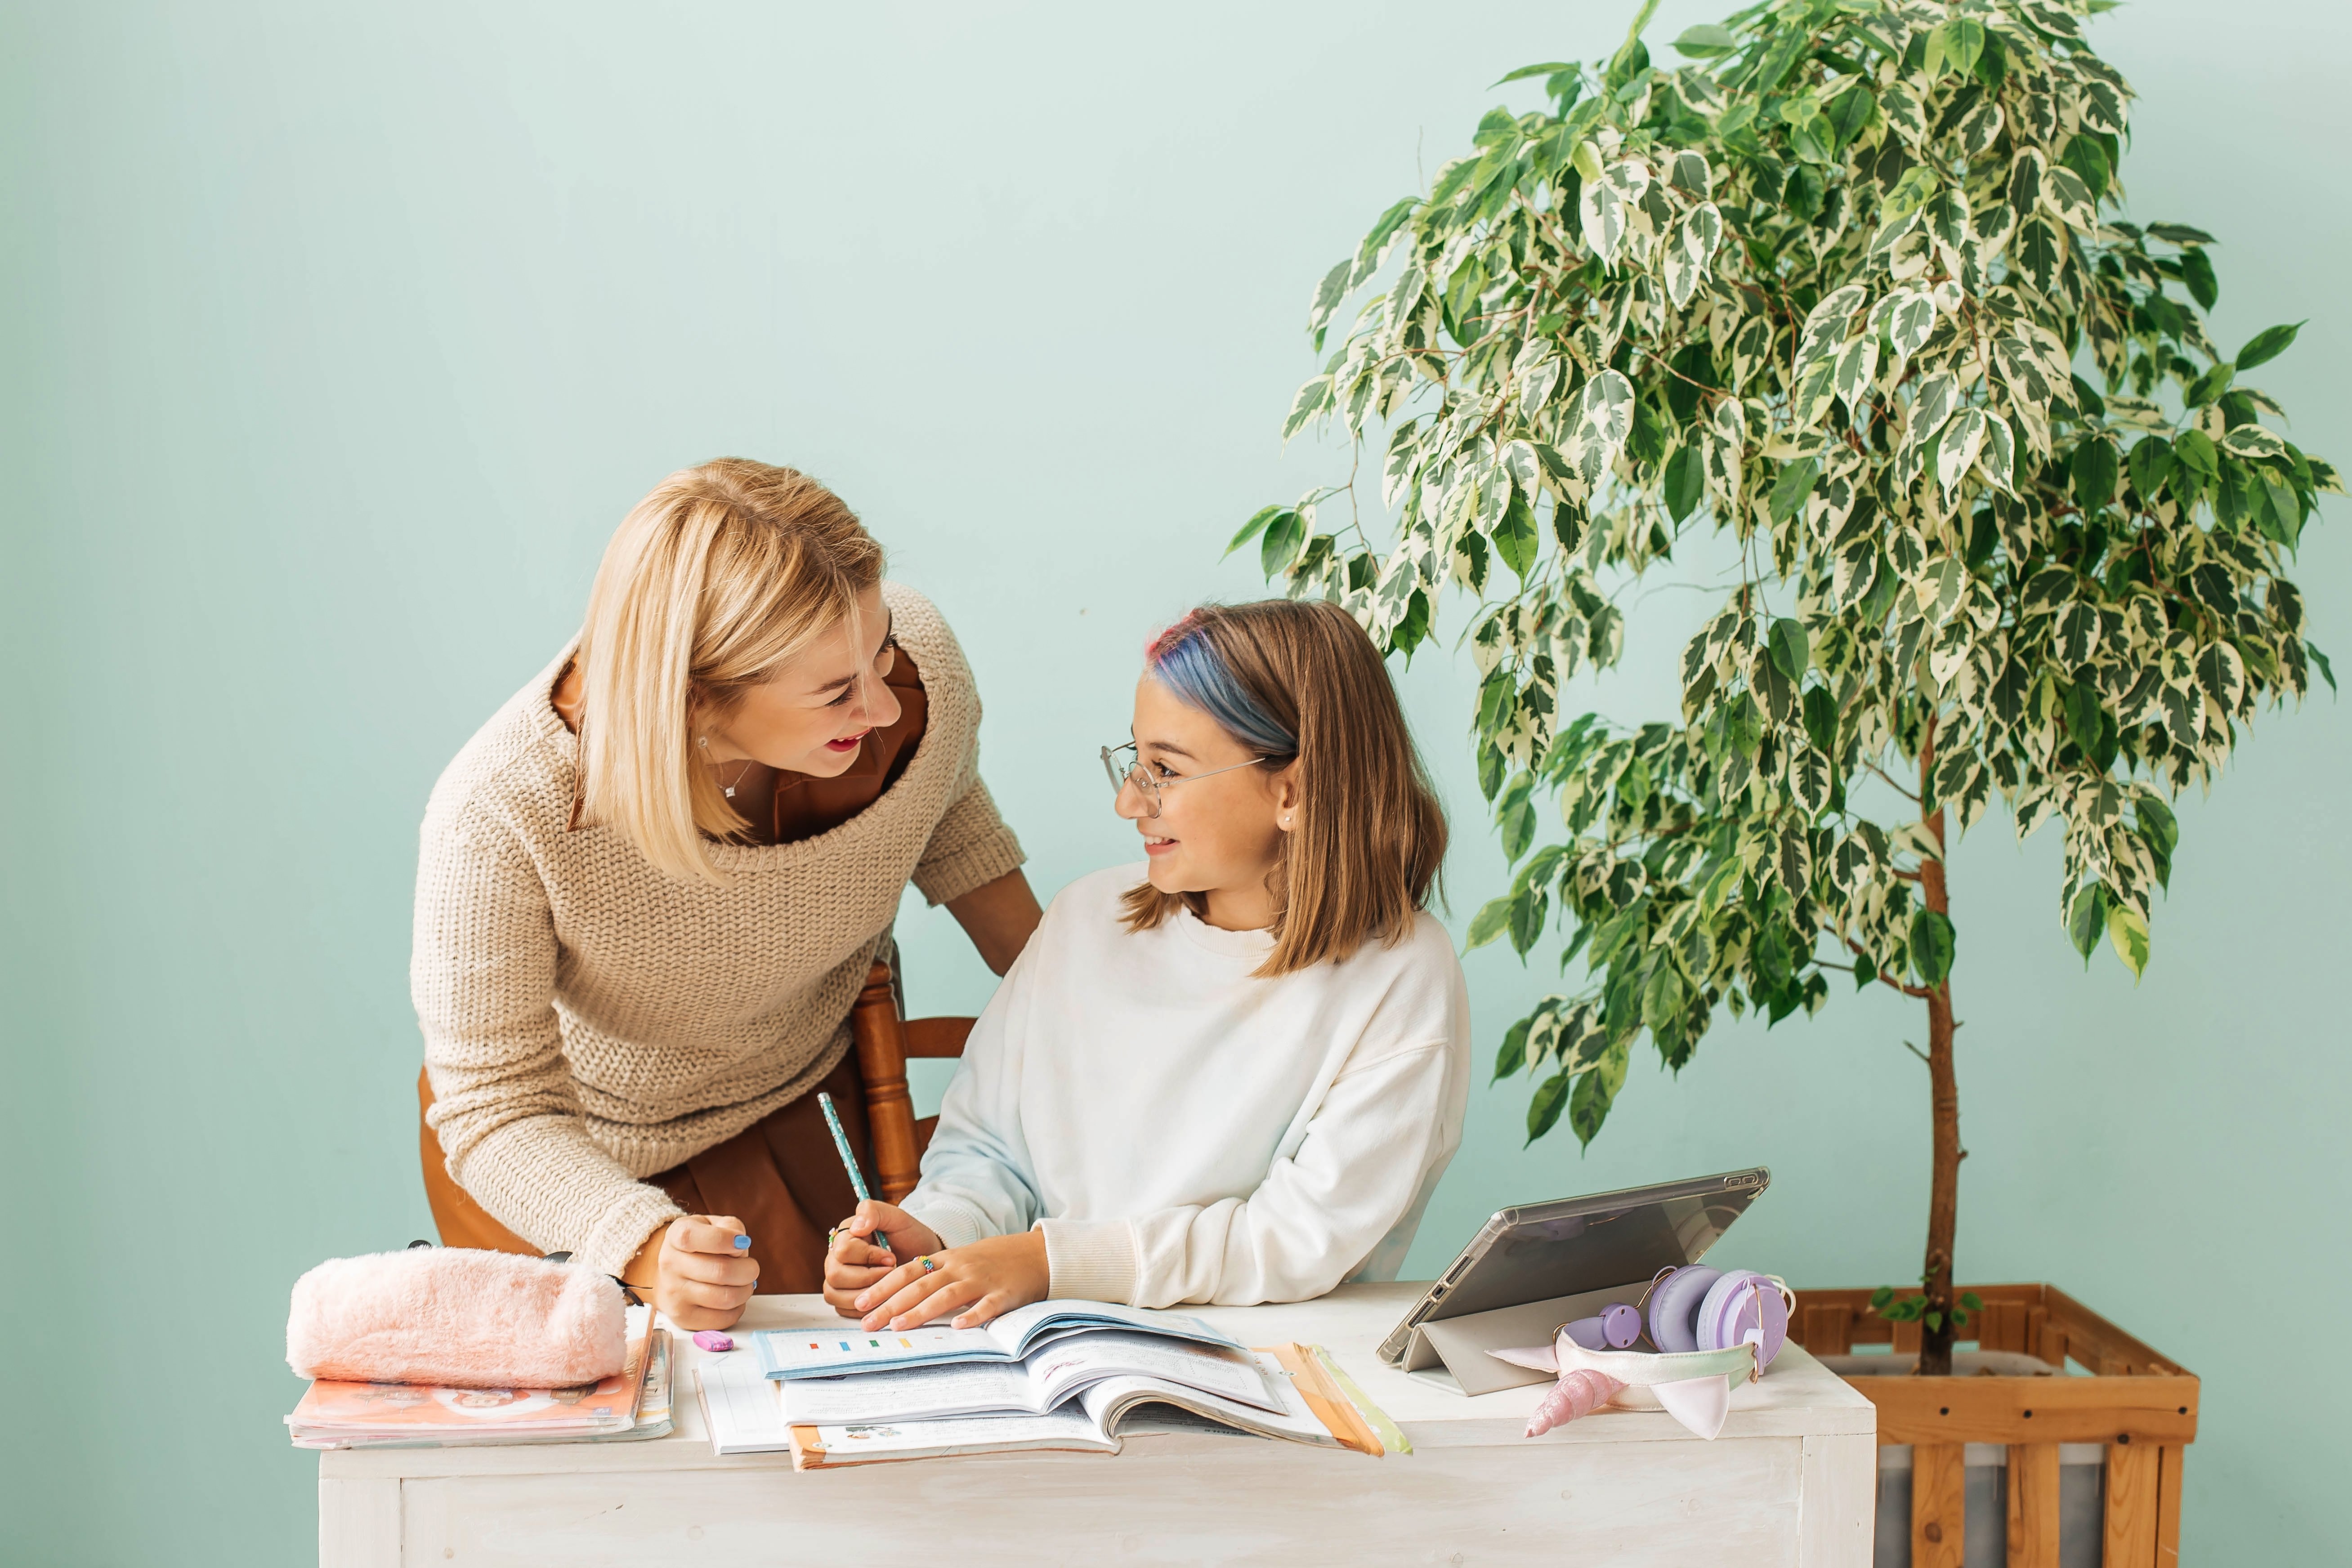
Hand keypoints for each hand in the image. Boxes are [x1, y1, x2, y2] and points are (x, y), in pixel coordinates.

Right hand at [625, 1215, 759, 1330]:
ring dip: (745, 1290)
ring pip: (725, 1298)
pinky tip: (732, 1296)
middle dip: (748, 1270)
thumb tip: (740, 1244)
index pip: (693, 1237)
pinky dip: (737, 1308)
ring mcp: (674, 1294)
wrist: (672, 1273)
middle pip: (720, 1272)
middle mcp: (670, 1265)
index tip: (742, 1243)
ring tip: (744, 1283)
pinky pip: (723, 1319)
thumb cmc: (700, 1246)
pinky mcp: (683, 1317)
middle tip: (751, 1268)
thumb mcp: (712, 1224)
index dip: (725, 1240)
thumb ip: (730, 1227)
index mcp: (677, 1235)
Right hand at [823, 1200, 939, 1317]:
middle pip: (835, 1274)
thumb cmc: (908, 1237)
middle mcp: (835, 1258)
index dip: (869, 1256)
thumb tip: (856, 1227)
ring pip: (834, 1294)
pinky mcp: (842, 1298)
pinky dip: (862, 1309)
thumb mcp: (897, 1217)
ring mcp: (837, 1279)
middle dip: (868, 1278)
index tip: (891, 1257)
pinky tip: (880, 1300)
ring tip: (887, 1288)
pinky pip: (841, 1309)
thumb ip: (874, 1212)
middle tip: (890, 1274)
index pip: (844, 1250)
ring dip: (865, 1295)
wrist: (921, 1258)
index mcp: (845, 1235)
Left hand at [851, 1231, 1049, 1331]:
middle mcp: (959, 1267)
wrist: (1033, 1253)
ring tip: (898, 1326)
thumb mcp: (959, 1262)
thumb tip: (897, 1298)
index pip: (906, 1272)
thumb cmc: (990, 1262)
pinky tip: (957, 1327)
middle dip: (890, 1304)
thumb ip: (933, 1276)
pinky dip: (972, 1315)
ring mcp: (981, 1280)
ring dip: (920, 1311)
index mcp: (945, 1260)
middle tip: (867, 1323)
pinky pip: (986, 1306)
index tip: (858, 1304)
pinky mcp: (1004, 1294)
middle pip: (920, 1285)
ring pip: (946, 1294)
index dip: (882, 1287)